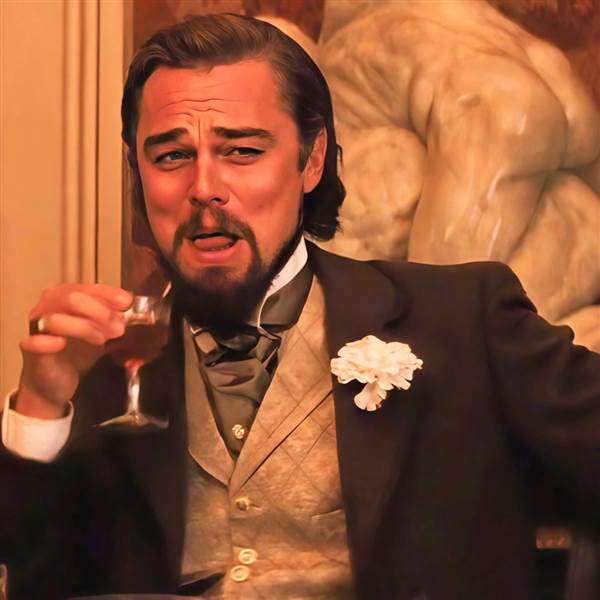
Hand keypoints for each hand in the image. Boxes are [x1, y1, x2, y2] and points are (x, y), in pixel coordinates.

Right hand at [15, 284, 131, 418]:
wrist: (56, 381)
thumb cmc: (77, 351)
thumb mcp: (100, 331)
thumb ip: (112, 317)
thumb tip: (129, 307)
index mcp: (65, 297)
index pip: (85, 287)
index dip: (107, 294)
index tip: (126, 302)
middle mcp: (48, 307)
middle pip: (71, 298)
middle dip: (99, 312)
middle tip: (118, 328)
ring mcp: (38, 328)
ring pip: (56, 318)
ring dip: (83, 327)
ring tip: (102, 339)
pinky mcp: (31, 351)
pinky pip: (34, 342)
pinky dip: (47, 341)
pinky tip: (61, 343)